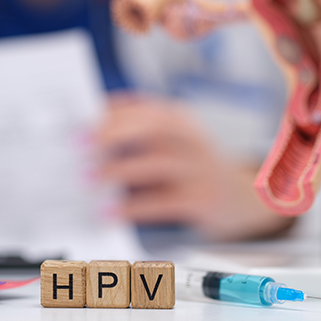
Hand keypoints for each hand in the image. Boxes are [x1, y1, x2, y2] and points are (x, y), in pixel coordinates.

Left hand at [93, 94, 293, 239]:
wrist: (241, 199)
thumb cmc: (192, 167)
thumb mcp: (172, 141)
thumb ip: (138, 131)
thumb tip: (91, 128)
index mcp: (181, 120)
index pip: (145, 108)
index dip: (111, 113)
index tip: (80, 122)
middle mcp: (192, 140)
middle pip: (154, 127)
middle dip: (114, 132)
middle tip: (80, 144)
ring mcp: (200, 170)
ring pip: (157, 162)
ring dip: (118, 170)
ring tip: (88, 179)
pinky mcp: (202, 200)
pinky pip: (164, 202)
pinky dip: (133, 207)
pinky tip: (110, 212)